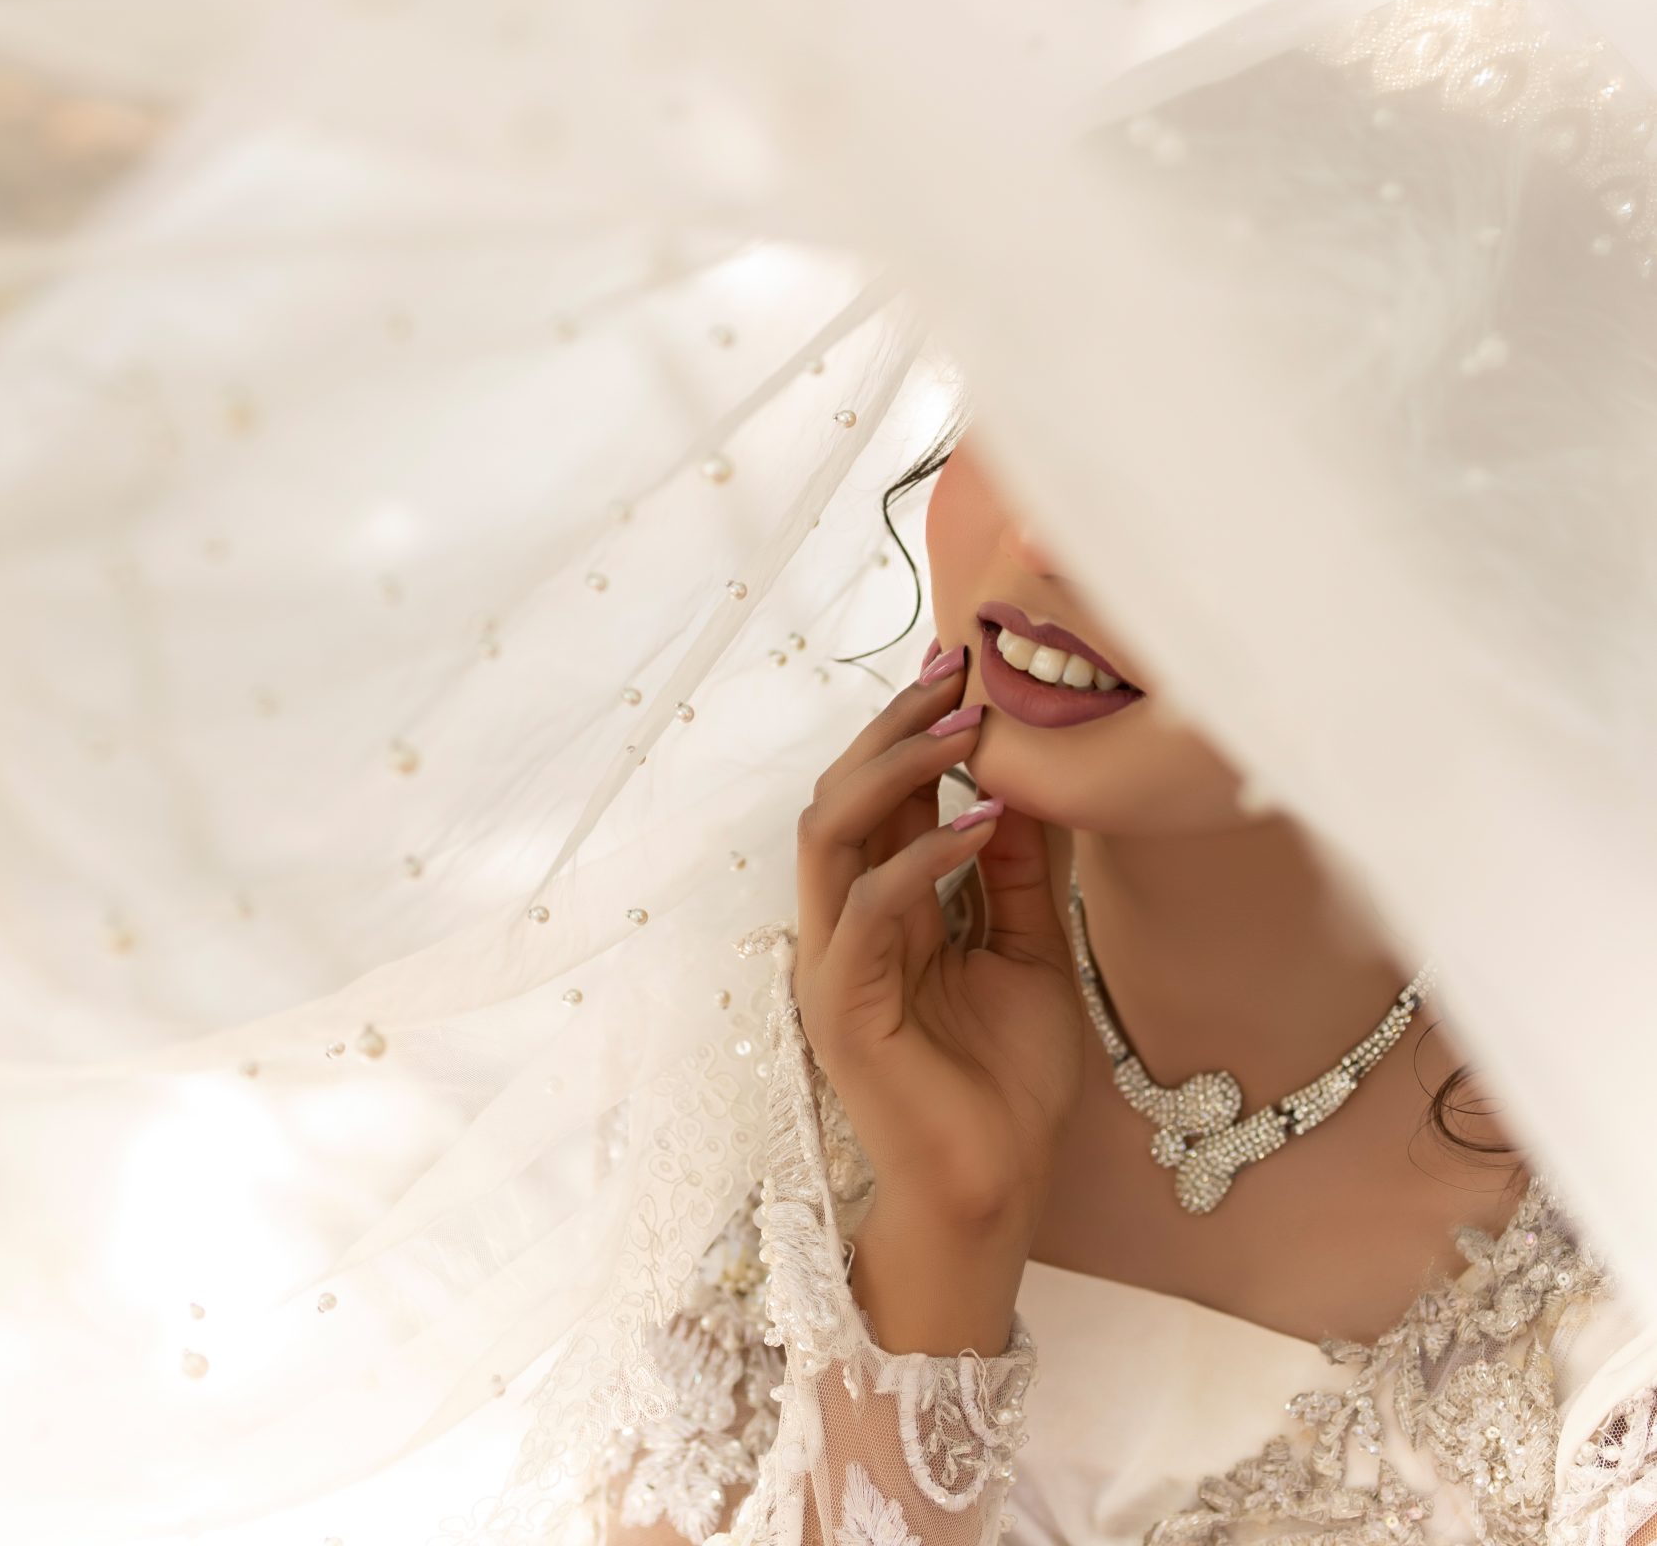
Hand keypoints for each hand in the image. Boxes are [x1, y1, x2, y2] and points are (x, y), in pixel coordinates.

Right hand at [793, 648, 1083, 1350]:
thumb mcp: (1030, 952)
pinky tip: (980, 823)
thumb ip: (1014, 874)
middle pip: (838, 794)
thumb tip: (1017, 782)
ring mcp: (832, 964)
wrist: (997, 1193)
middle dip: (894, 723)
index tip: (962, 665)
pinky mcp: (840, 1007)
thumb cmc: (1009, 1083)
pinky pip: (867, 907)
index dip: (911, 726)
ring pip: (828, 831)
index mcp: (880, 911)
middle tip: (956, 669)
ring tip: (964, 731)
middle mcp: (842, 926)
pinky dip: (920, 856)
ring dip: (894, 768)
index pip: (877, 796)